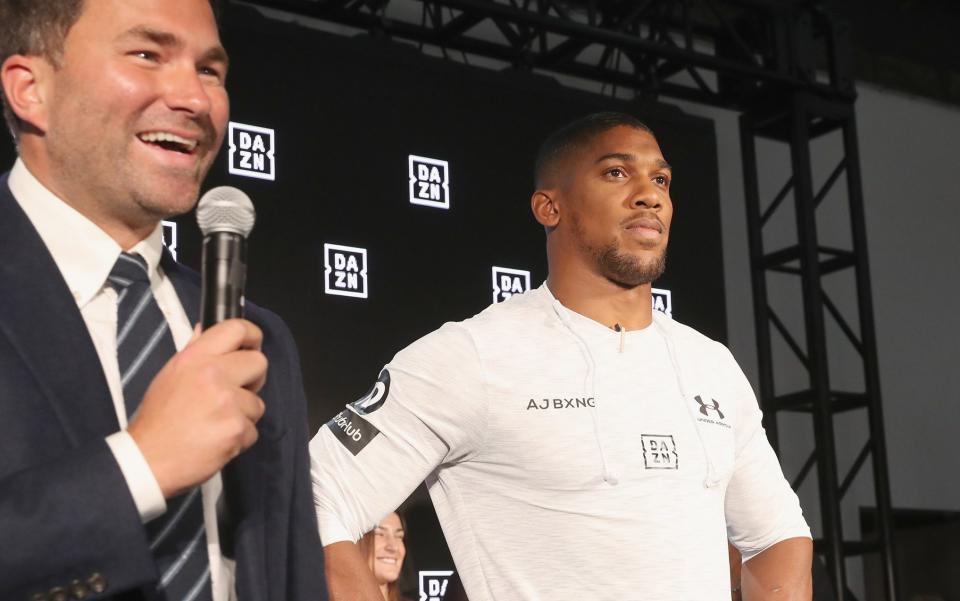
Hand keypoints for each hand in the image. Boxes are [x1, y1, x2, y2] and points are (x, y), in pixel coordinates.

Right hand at [127, 319, 267, 497]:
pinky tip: (217, 441)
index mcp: (195, 358)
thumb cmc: (157, 420)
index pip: (236, 329)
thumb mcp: (169, 376)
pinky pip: (253, 430)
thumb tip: (204, 330)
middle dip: (253, 380)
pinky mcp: (236, 429)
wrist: (147, 460)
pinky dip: (239, 438)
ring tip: (215, 424)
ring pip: (257, 403)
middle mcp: (214, 374)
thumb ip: (193, 352)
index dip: (252, 336)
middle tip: (237, 393)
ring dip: (243, 415)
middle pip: (259, 363)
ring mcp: (227, 402)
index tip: (253, 346)